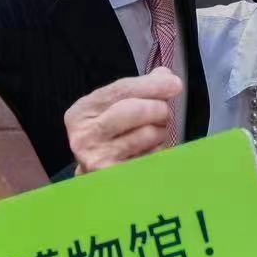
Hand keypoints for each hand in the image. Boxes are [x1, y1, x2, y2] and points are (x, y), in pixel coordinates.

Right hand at [64, 67, 182, 173]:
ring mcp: (98, 159)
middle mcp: (84, 136)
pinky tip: (149, 152)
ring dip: (161, 132)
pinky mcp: (117, 178)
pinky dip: (159, 151)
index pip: (121, 90)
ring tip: (153, 135)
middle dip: (158, 109)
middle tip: (163, 114)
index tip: (175, 84)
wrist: (97, 180)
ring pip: (148, 134)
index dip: (151, 85)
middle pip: (134, 110)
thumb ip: (139, 89)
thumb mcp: (115, 108)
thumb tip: (165, 76)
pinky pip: (153, 156)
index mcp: (81, 112)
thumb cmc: (110, 137)